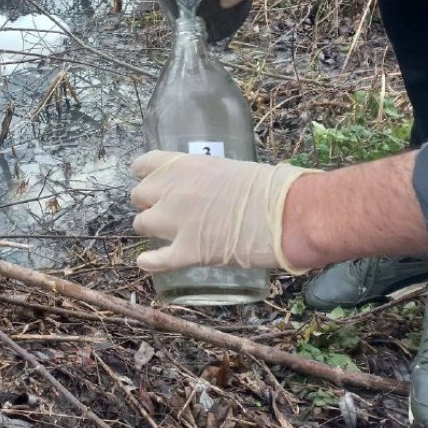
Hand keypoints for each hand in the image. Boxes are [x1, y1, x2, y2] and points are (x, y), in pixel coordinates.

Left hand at [130, 150, 315, 273]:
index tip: (151, 183)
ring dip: (150, 230)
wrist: (288, 213)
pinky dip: (150, 262)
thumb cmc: (272, 187)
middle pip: (138, 196)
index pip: (144, 165)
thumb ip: (211, 177)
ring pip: (141, 225)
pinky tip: (147, 262)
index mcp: (186, 165)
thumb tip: (215, 186)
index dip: (145, 176)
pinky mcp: (188, 251)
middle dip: (149, 204)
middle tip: (164, 211)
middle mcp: (174, 190)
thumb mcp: (232, 169)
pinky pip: (156, 260)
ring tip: (162, 236)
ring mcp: (178, 221)